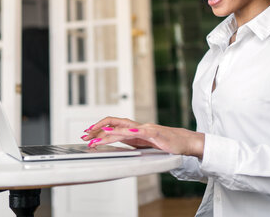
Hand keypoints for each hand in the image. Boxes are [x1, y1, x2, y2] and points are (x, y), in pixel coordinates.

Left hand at [81, 116, 204, 158]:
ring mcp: (145, 129)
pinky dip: (129, 132)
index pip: (113, 125)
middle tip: (85, 135)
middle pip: (113, 123)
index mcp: (134, 130)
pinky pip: (138, 132)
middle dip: (97, 129)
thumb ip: (131, 142)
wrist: (184, 142)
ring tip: (95, 140)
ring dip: (107, 134)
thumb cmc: (166, 144)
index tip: (88, 134)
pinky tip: (121, 133)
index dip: (99, 128)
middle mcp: (137, 127)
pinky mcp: (153, 134)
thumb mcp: (144, 144)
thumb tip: (116, 143)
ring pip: (122, 129)